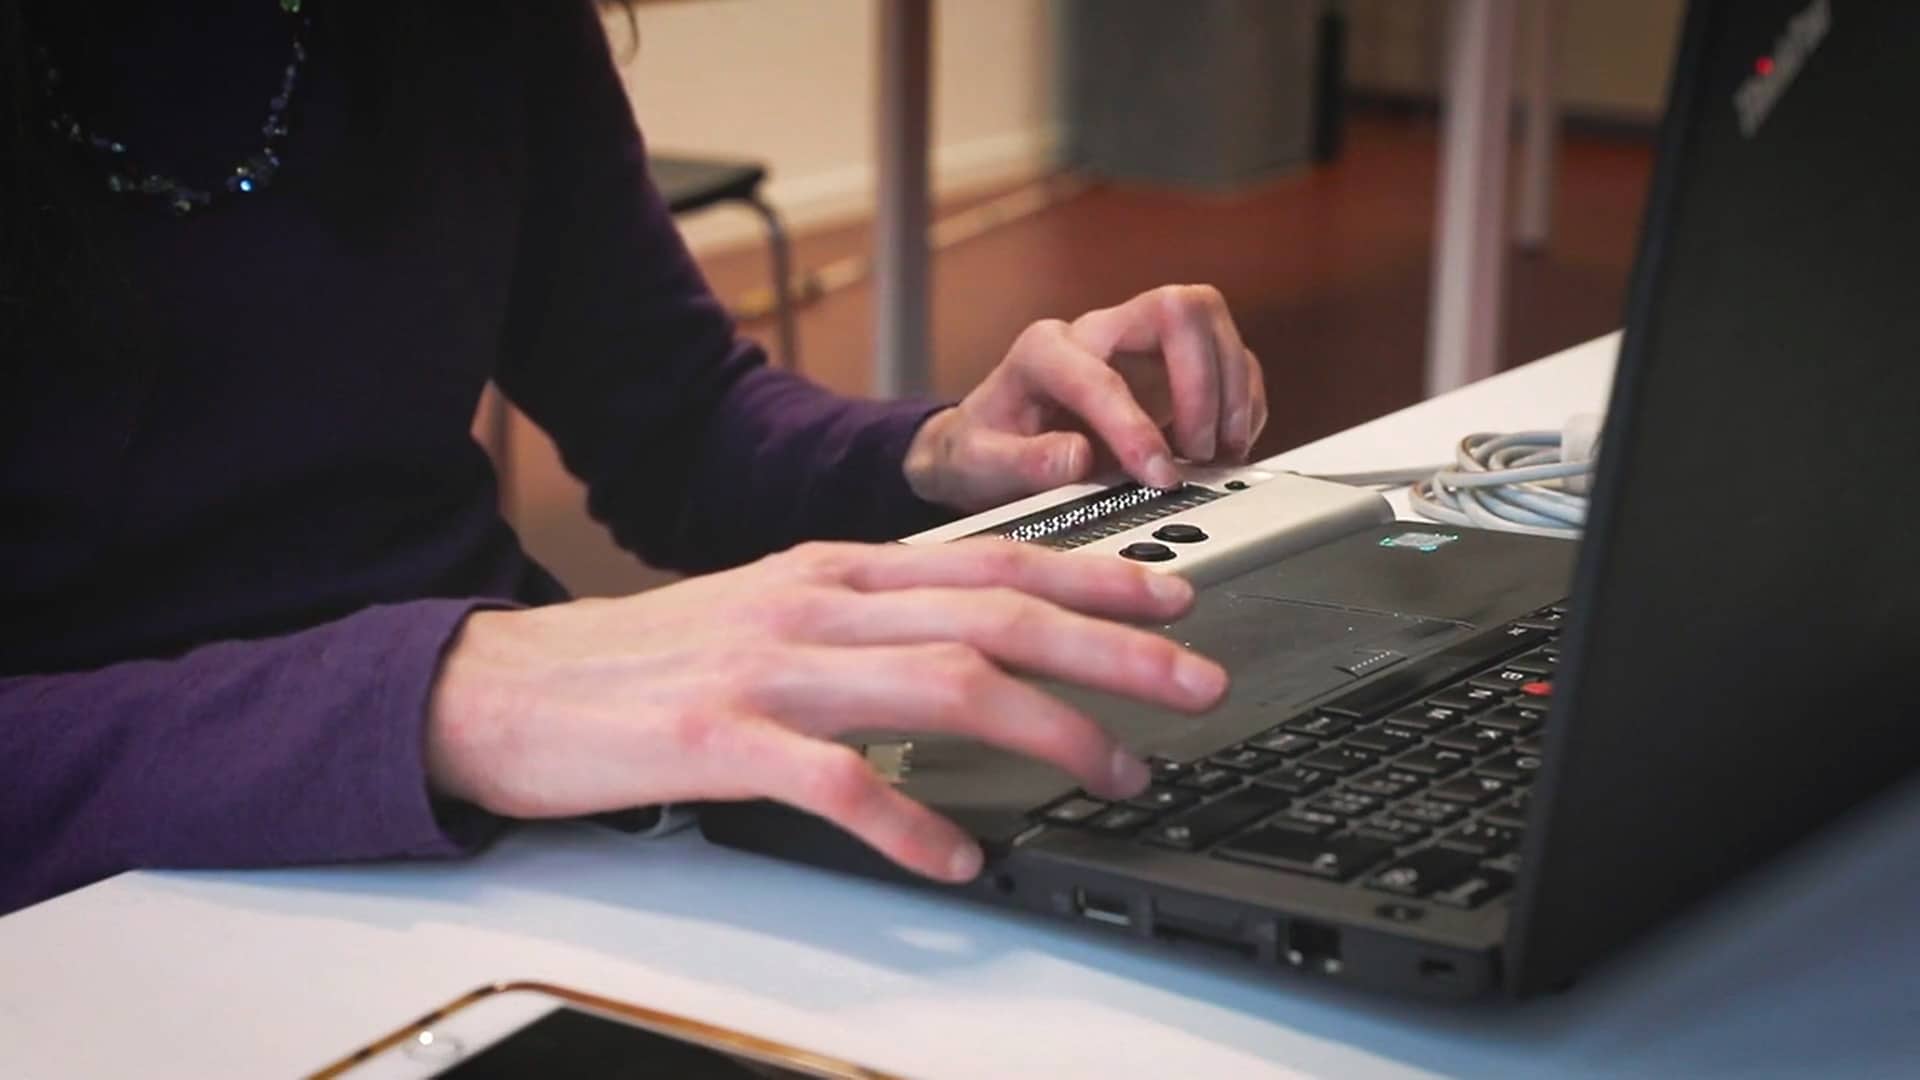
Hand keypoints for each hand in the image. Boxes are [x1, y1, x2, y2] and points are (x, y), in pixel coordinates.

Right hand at [425, 539, 1227, 881]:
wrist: (509, 685)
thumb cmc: (649, 660)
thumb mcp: (773, 611)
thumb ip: (871, 621)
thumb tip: (977, 648)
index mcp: (832, 570)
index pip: (991, 562)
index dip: (1095, 581)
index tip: (1176, 604)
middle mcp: (815, 605)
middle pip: (994, 615)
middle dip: (1113, 651)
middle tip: (1196, 685)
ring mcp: (769, 669)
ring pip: (942, 685)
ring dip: (1047, 731)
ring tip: (1114, 773)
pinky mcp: (720, 742)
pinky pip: (840, 782)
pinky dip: (911, 822)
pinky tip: (958, 858)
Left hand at [902, 284, 1266, 512]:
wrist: (992, 444)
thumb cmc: (986, 448)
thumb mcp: (983, 464)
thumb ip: (1024, 463)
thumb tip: (1074, 457)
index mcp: (1043, 351)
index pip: (1101, 373)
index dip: (1134, 426)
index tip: (1156, 474)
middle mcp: (1097, 332)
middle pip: (1177, 309)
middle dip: (1202, 384)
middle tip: (1197, 452)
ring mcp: (1139, 342)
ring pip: (1210, 323)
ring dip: (1231, 391)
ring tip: (1216, 455)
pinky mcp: (1171, 364)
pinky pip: (1227, 358)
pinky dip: (1241, 402)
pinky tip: (1226, 446)